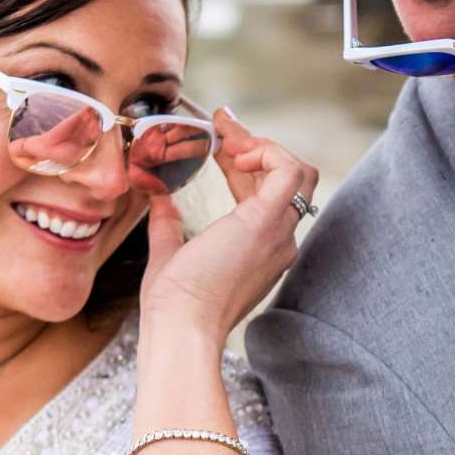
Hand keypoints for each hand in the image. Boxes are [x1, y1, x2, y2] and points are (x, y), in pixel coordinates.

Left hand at [138, 109, 317, 340]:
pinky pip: (288, 171)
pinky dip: (267, 152)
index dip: (245, 162)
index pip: (265, 193)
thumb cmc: (174, 308)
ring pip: (297, 171)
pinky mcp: (265, 223)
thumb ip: (167, 225)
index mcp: (260, 250)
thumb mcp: (169, 256)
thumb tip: (157, 197)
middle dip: (255, 145)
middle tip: (222, 125)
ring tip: (226, 138)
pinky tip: (233, 152)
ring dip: (262, 145)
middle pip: (285, 178)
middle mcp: (279, 241)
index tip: (219, 140)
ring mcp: (277, 233)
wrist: (180, 329)